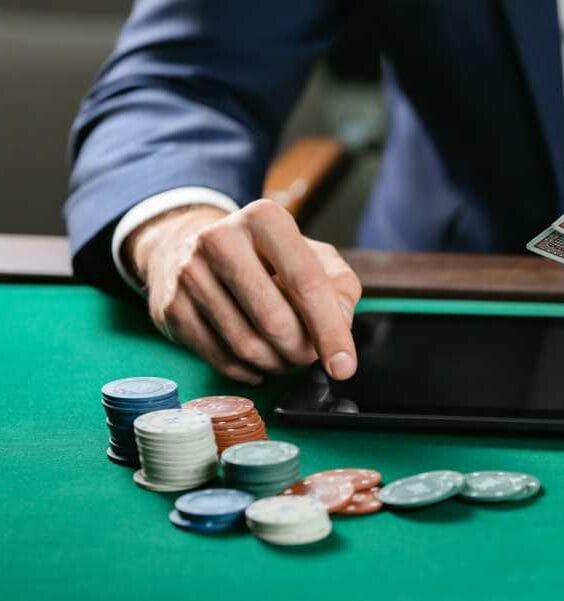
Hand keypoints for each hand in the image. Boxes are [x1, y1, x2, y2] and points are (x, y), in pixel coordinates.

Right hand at [127, 199, 361, 382]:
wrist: (189, 248)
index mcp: (264, 218)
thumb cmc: (267, 258)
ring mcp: (190, 274)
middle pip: (275, 321)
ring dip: (277, 364)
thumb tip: (338, 330)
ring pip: (247, 345)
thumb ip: (339, 288)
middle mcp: (221, 239)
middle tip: (309, 357)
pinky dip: (249, 371)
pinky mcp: (172, 307)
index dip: (330, 331)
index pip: (306, 283)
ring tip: (286, 358)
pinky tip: (260, 365)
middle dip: (301, 351)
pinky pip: (221, 359)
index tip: (344, 367)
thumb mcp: (314, 256)